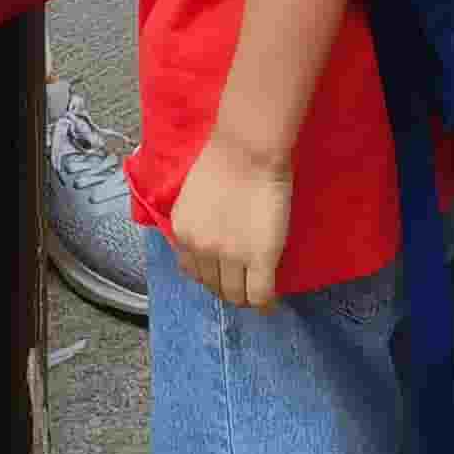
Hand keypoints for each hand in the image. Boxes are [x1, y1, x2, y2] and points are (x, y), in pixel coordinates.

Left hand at [166, 135, 292, 309]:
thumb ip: (197, 223)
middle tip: (243, 284)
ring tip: (257, 292)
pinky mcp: (259, 259)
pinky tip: (272, 302)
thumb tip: (211, 240)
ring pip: (235, 295)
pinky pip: (260, 295)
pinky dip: (266, 303)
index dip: (210, 274)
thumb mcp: (193, 196)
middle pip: (213, 286)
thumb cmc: (223, 159)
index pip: (192, 270)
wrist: (248, 149)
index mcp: (181, 231)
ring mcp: (229, 257)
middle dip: (227, 288)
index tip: (223, 273)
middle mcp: (199, 248)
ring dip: (246, 297)